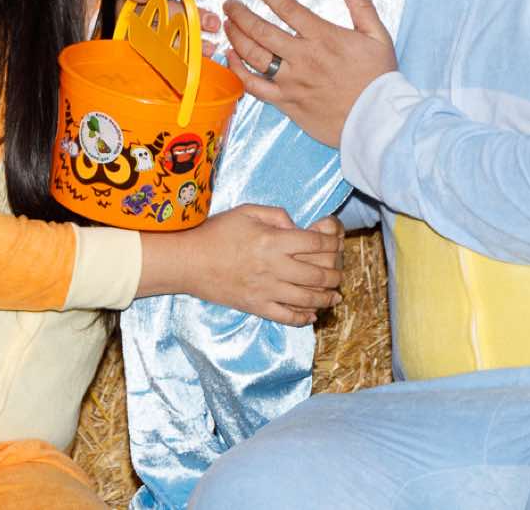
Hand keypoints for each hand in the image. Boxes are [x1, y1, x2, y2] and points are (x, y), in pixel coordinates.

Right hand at [169, 204, 343, 325]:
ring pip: (306, 299)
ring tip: (335, 296)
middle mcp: (274, 268)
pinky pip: (285, 317)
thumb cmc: (217, 232)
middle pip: (317, 274)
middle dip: (335, 274)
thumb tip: (297, 227)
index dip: (332, 244)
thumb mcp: (247, 212)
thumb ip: (277, 215)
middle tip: (340, 273)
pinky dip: (302, 318)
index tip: (337, 244)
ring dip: (326, 298)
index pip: (315, 245)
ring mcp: (266, 291)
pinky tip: (312, 315)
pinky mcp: (256, 307)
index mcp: (273, 242)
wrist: (189, 261)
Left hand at [224, 0, 396, 148]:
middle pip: (261, 30)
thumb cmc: (379, 79)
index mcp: (323, 37)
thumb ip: (360, 4)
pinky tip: (232, 58)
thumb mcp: (377, 35)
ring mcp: (292, 82)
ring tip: (227, 25)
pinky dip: (239, 71)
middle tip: (230, 4)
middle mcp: (303, 57)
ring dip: (236, 37)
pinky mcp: (287, 103)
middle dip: (241, 13)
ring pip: (253, 56)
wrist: (377, 120)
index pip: (287, 7)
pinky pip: (255, 86)